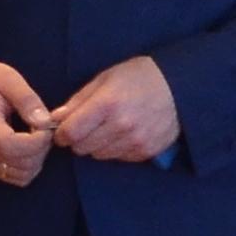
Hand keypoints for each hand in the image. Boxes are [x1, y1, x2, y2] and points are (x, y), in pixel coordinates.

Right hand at [0, 61, 52, 186]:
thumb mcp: (8, 78)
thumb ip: (26, 99)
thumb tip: (44, 122)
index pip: (11, 146)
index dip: (36, 141)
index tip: (47, 126)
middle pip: (20, 163)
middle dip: (41, 148)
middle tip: (44, 128)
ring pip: (21, 175)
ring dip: (38, 158)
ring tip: (37, 137)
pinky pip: (16, 177)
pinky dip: (30, 166)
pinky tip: (30, 147)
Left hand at [50, 56, 180, 163]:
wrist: (180, 87)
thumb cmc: (139, 77)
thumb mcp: (105, 78)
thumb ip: (79, 100)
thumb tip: (55, 118)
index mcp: (107, 104)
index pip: (71, 133)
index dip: (62, 133)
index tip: (64, 129)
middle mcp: (121, 126)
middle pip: (82, 148)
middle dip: (79, 138)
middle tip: (88, 125)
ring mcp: (135, 141)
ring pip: (99, 155)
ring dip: (97, 145)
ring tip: (109, 127)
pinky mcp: (146, 152)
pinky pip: (118, 158)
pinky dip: (116, 148)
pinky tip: (125, 133)